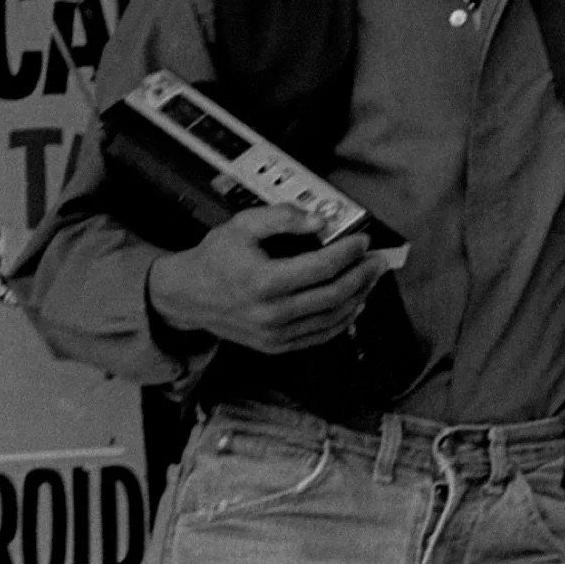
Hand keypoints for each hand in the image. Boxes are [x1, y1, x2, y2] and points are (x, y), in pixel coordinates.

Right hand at [145, 205, 390, 354]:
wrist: (186, 296)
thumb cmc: (215, 258)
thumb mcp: (242, 225)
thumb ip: (282, 217)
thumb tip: (320, 221)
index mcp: (264, 281)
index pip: (322, 267)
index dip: (349, 253)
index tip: (363, 241)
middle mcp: (271, 313)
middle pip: (334, 295)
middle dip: (363, 275)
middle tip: (378, 260)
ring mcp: (275, 334)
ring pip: (332, 318)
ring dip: (358, 297)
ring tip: (371, 278)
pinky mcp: (276, 346)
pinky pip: (320, 336)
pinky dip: (342, 320)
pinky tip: (354, 304)